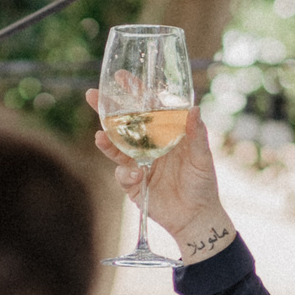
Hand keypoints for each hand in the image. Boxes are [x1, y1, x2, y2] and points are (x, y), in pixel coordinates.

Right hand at [84, 92, 235, 260]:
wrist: (196, 217)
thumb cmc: (202, 184)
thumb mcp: (202, 158)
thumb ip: (196, 134)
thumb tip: (194, 108)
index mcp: (165, 133)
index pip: (147, 108)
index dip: (135, 92)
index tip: (122, 77)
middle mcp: (148, 145)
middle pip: (124, 123)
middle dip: (106, 110)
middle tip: (91, 95)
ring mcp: (138, 163)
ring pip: (116, 147)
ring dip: (107, 140)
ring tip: (100, 136)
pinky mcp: (132, 184)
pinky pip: (122, 174)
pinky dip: (125, 173)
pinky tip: (135, 175)